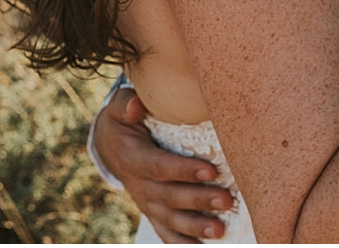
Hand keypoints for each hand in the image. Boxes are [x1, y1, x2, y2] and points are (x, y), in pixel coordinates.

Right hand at [95, 89, 233, 241]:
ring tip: (221, 230)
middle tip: (227, 199)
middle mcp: (139, 185)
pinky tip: (203, 246)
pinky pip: (166, 232)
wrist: (111, 145)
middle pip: (170, 197)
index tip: (211, 170)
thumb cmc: (123, 120)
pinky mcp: (154, 211)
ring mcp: (146, 202)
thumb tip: (136, 106)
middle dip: (198, 200)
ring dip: (196, 226)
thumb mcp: (119, 107)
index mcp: (132, 158)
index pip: (159, 167)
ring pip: (171, 219)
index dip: (184, 171)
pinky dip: (182, 243)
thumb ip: (126, 104)